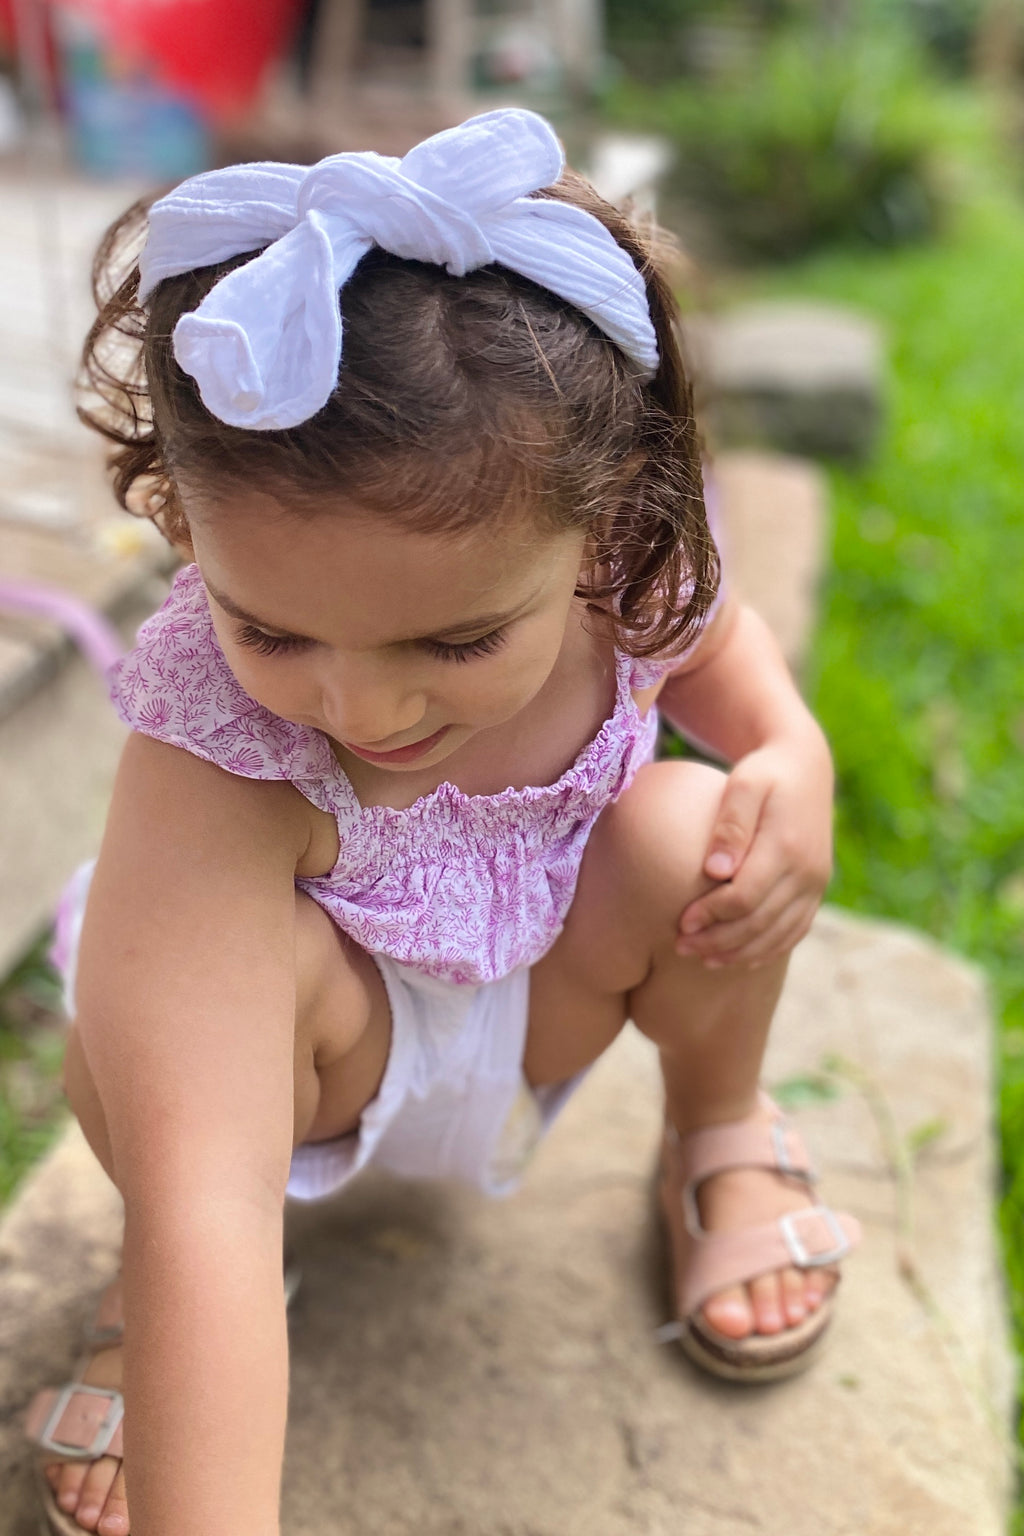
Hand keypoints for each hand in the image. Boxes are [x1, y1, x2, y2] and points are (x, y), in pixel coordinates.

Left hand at [675, 734, 833, 966]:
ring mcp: (815, 883)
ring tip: (703, 959)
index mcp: (787, 846)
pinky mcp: (816, 889)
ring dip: (740, 952)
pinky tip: (739, 958)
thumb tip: (714, 870)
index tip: (681, 923)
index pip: (745, 896)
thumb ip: (730, 825)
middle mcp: (807, 871)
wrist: (806, 766)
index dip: (711, 915)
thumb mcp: (744, 784)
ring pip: (778, 934)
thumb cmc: (765, 772)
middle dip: (718, 941)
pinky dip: (768, 949)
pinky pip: (795, 930)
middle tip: (681, 947)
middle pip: (760, 923)